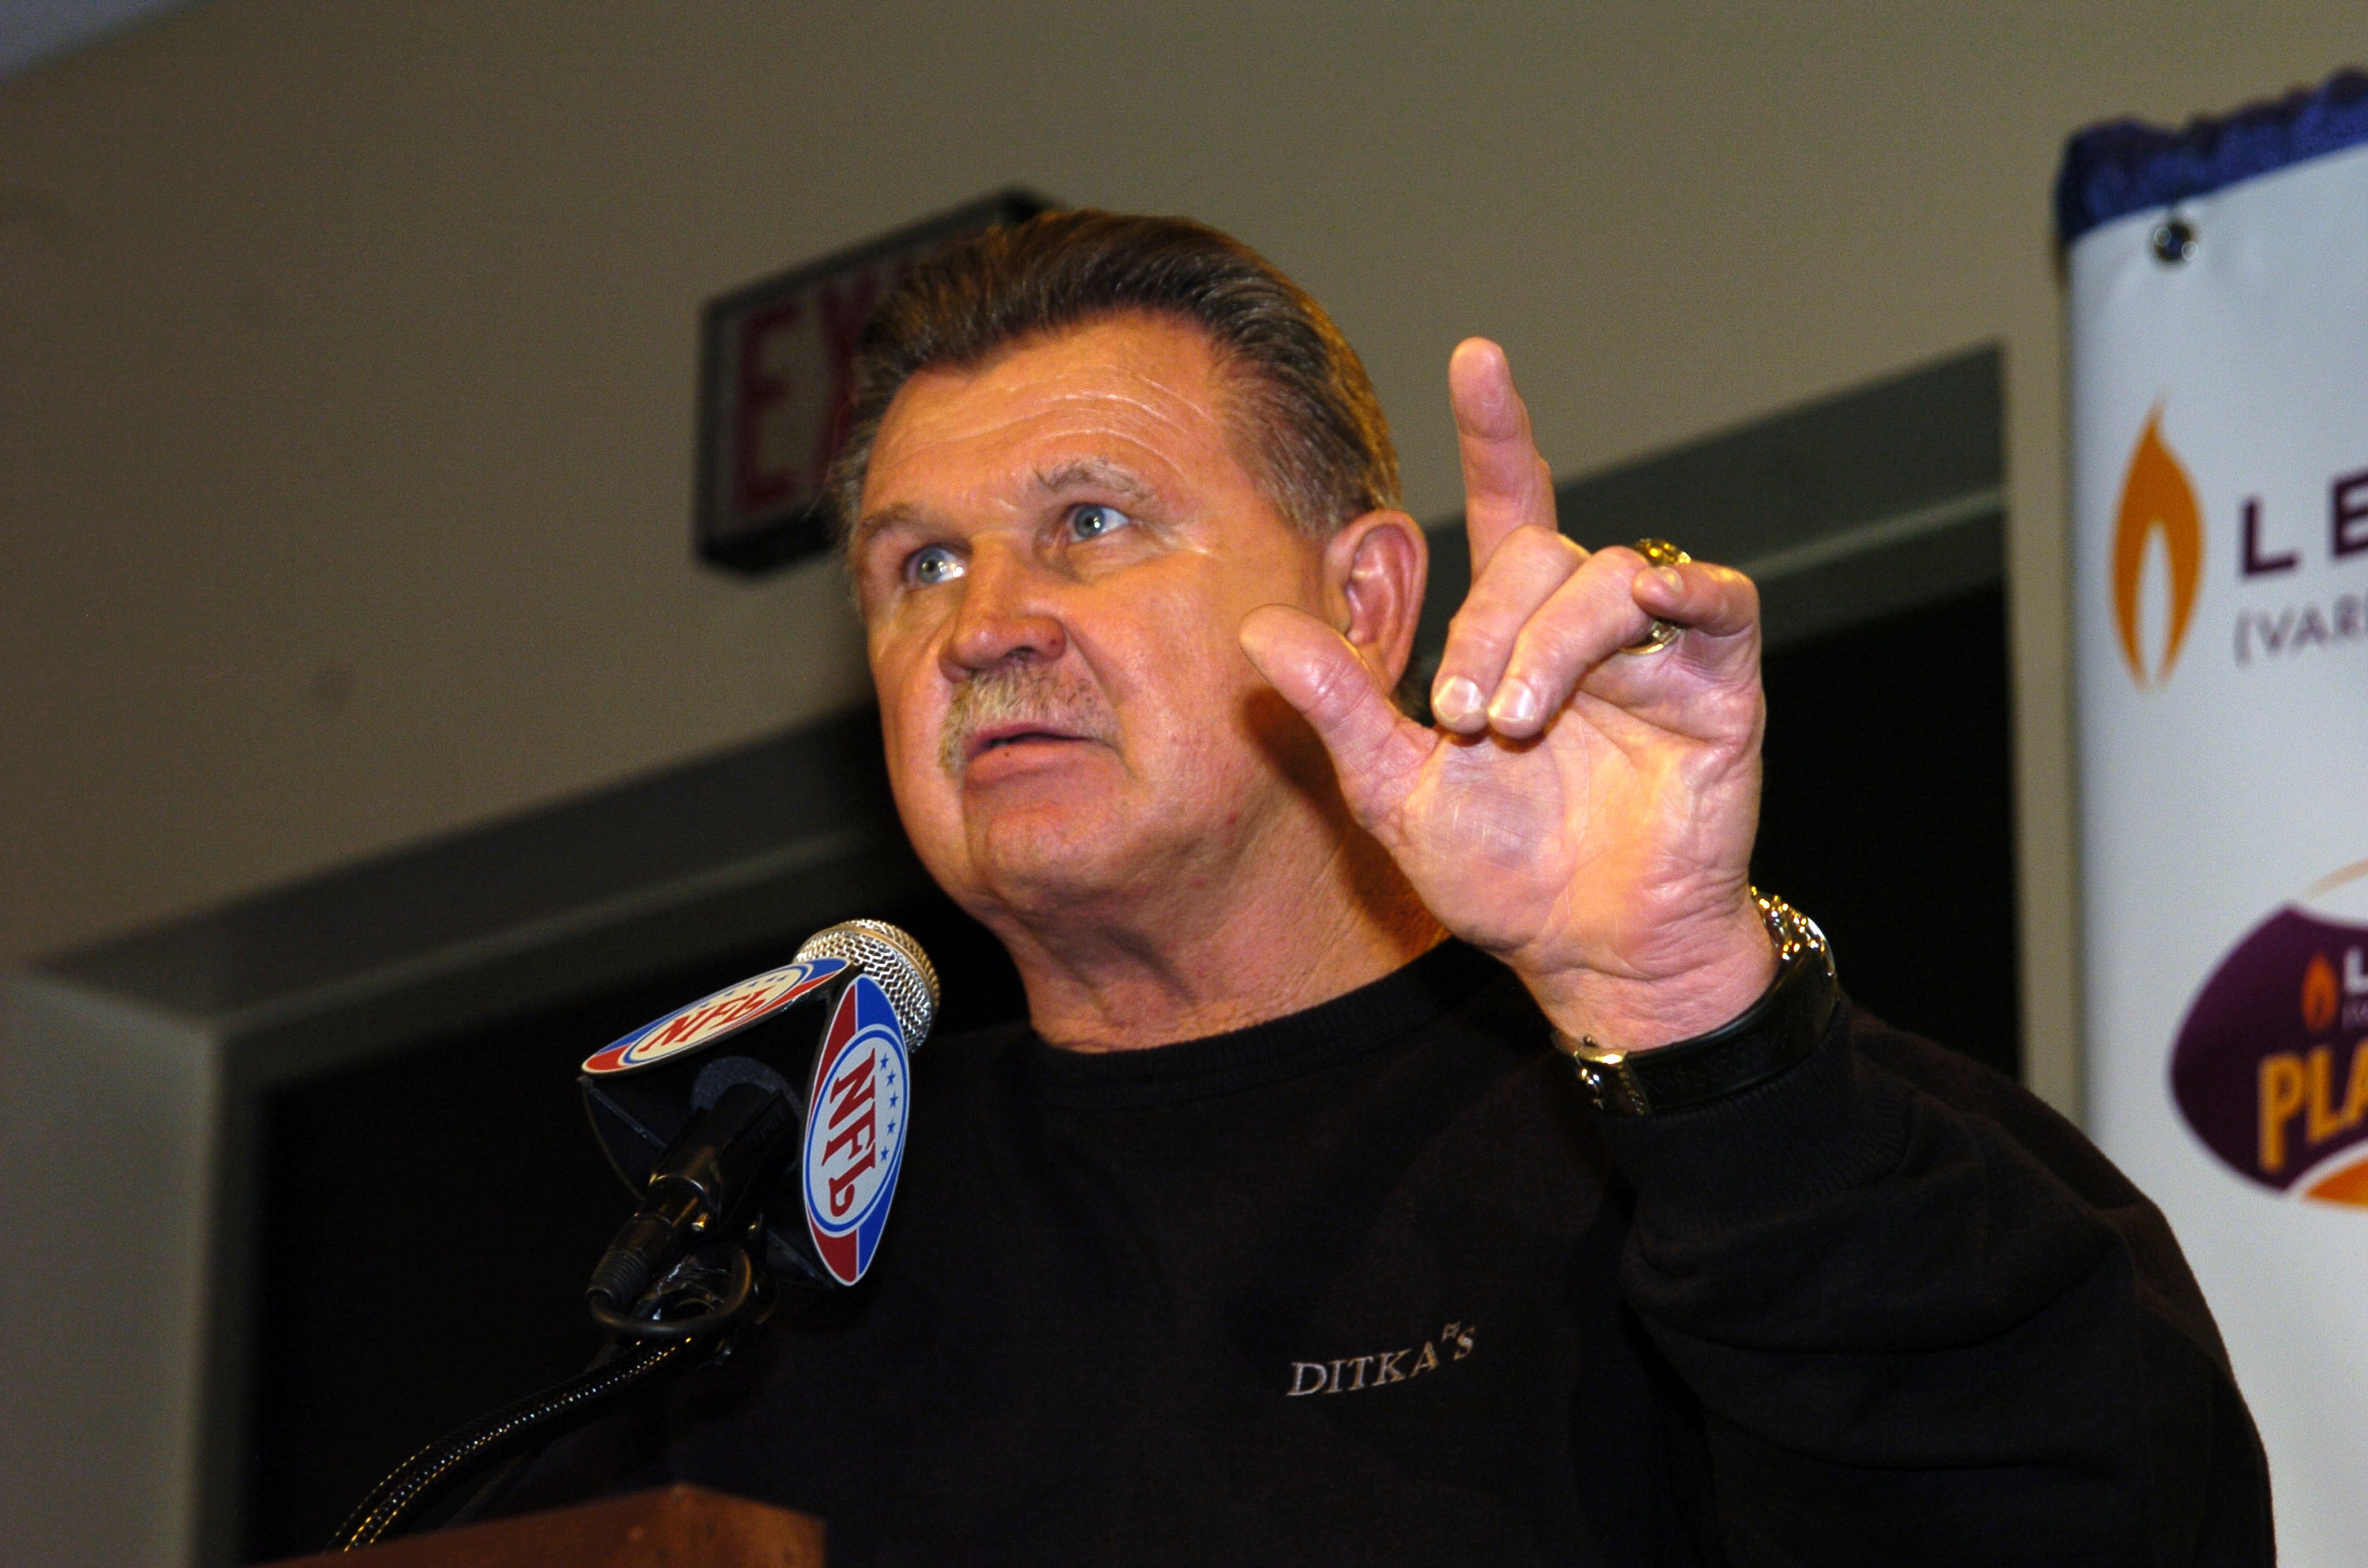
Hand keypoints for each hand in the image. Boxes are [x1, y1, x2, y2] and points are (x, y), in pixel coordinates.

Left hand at [1240, 339, 1773, 1050]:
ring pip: (1607, 575)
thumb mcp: (1396, 791)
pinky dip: (1667, 603)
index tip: (1474, 356)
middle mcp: (1588, 627)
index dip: (1495, 432)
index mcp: (1515, 637)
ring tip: (1510, 727)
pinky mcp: (1721, 682)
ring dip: (1547, 643)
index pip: (1509, 505)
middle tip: (1464, 720)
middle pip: (1538, 551)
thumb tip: (1256, 628)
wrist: (1591, 955)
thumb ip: (1339, 708)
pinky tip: (1625, 646)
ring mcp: (1658, 650)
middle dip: (1485, 625)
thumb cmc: (1503, 876)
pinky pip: (1710, 599)